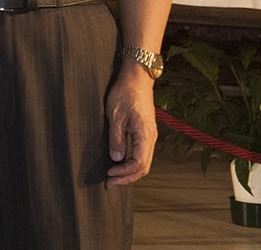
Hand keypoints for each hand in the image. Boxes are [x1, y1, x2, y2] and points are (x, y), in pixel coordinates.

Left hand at [104, 66, 158, 186]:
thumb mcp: (115, 115)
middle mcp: (151, 138)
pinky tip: (121, 162)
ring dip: (130, 171)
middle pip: (144, 167)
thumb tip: (116, 158)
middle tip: (110, 183)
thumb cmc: (125, 93)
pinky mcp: (146, 132)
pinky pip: (142, 153)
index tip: (108, 175)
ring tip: (114, 176)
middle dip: (127, 177)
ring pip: (144, 162)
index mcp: (145, 135)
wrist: (137, 78)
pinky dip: (132, 162)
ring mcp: (150, 135)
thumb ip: (116, 138)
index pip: (138, 164)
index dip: (124, 173)